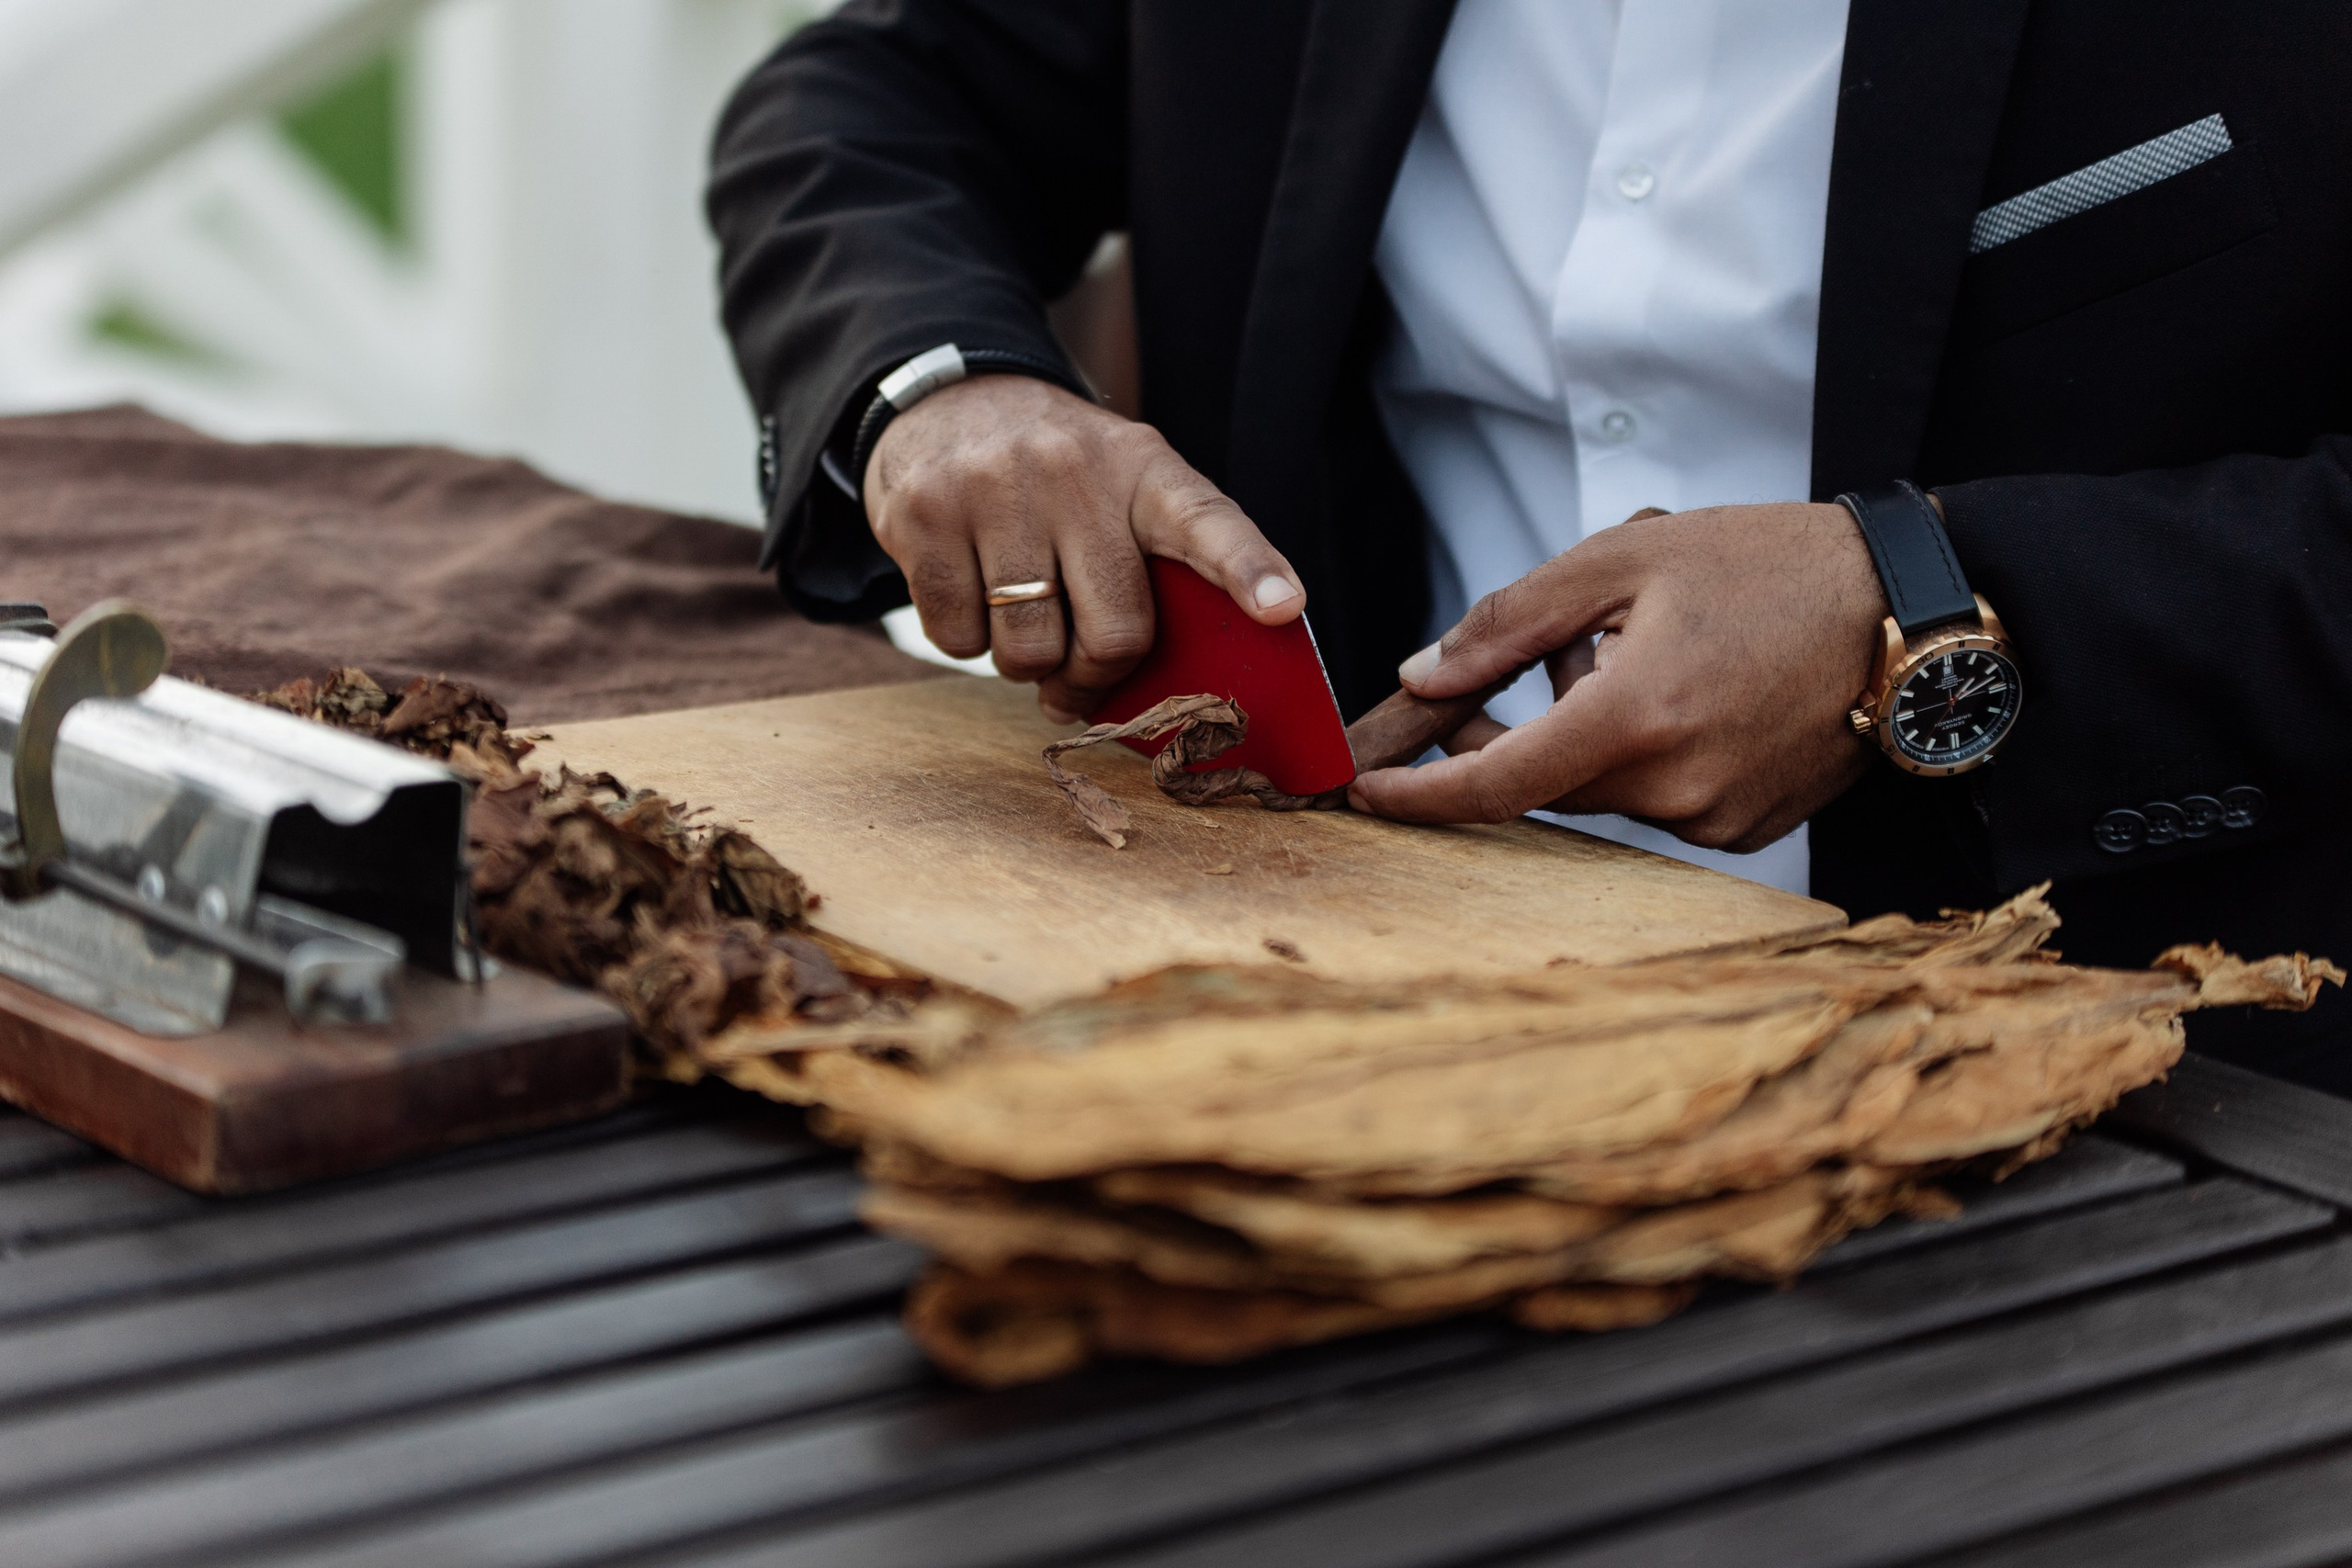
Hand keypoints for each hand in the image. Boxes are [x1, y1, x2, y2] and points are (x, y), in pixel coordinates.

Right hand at [864, 375, 1305, 719]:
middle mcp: (1071, 471)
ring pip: (1028, 652)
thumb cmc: (1057, 475)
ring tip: (1020, 612)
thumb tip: (1146, 689)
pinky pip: (956, 641)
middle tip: (1080, 663)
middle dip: (1095, 673)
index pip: (1206, 520)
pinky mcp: (921, 516)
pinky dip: (965, 641)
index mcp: (1143, 468)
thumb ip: (1153, 568)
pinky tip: (969, 590)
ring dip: (1026, 662)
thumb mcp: (1122, 487)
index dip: (1249, 568)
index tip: (1282, 607)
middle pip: (1114, 634)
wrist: (948, 400)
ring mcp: (991, 490)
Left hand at [1347, 502, 1888, 852]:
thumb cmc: (1771, 566)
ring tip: (1645, 649)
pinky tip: (1692, 690)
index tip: (1367, 792)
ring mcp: (1718, 817)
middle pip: (1545, 781)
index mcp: (1637, 717)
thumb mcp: (1624, 560)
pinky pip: (1658, 800)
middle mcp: (1676, 786)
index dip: (1422, 794)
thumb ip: (1511, 621)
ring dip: (1591, 732)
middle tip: (1523, 665)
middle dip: (1516, 730)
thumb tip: (1423, 677)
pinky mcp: (1749, 828)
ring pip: (1603, 789)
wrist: (1910, 609)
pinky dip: (1646, 753)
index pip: (1497, 784)